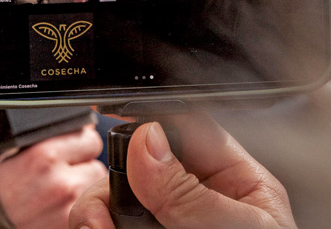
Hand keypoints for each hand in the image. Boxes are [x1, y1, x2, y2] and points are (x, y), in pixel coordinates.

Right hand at [0, 124, 106, 228]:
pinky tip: (58, 204)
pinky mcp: (70, 223)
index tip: (72, 146)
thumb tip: (80, 125)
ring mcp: (69, 206)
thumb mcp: (15, 152)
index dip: (80, 141)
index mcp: (45, 155)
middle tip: (63, 170)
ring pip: (94, 186)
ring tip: (58, 190)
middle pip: (97, 162)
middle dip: (83, 164)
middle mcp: (61, 181)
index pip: (89, 137)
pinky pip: (87, 206)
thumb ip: (49, 138)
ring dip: (83, 185)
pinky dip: (78, 204)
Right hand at [68, 114, 295, 228]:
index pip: (187, 127)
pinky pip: (106, 225)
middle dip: (113, 174)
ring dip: (95, 209)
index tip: (112, 112)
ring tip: (98, 226)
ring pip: (112, 199)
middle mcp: (195, 200)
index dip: (148, 114)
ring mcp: (163, 224)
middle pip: (137, 162)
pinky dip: (94, 226)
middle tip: (106, 201)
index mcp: (236, 183)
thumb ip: (191, 192)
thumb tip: (147, 142)